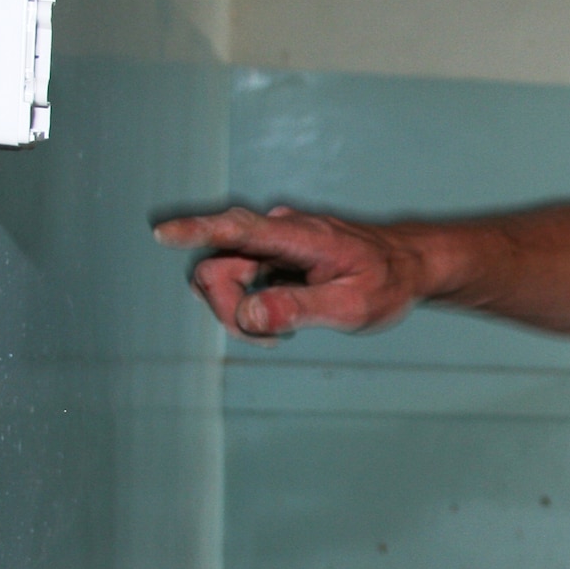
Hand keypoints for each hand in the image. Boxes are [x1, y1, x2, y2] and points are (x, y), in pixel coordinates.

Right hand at [155, 207, 433, 339]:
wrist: (407, 267)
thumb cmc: (386, 283)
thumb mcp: (352, 306)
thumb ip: (300, 307)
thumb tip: (249, 313)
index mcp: (300, 235)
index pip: (239, 229)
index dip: (198, 231)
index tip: (162, 233)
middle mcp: (277, 231)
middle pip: (217, 266)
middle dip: (229, 310)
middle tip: (272, 339)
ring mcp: (270, 244)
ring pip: (221, 278)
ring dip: (239, 313)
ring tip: (282, 333)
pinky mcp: (268, 258)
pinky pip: (236, 283)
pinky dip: (249, 310)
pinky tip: (282, 324)